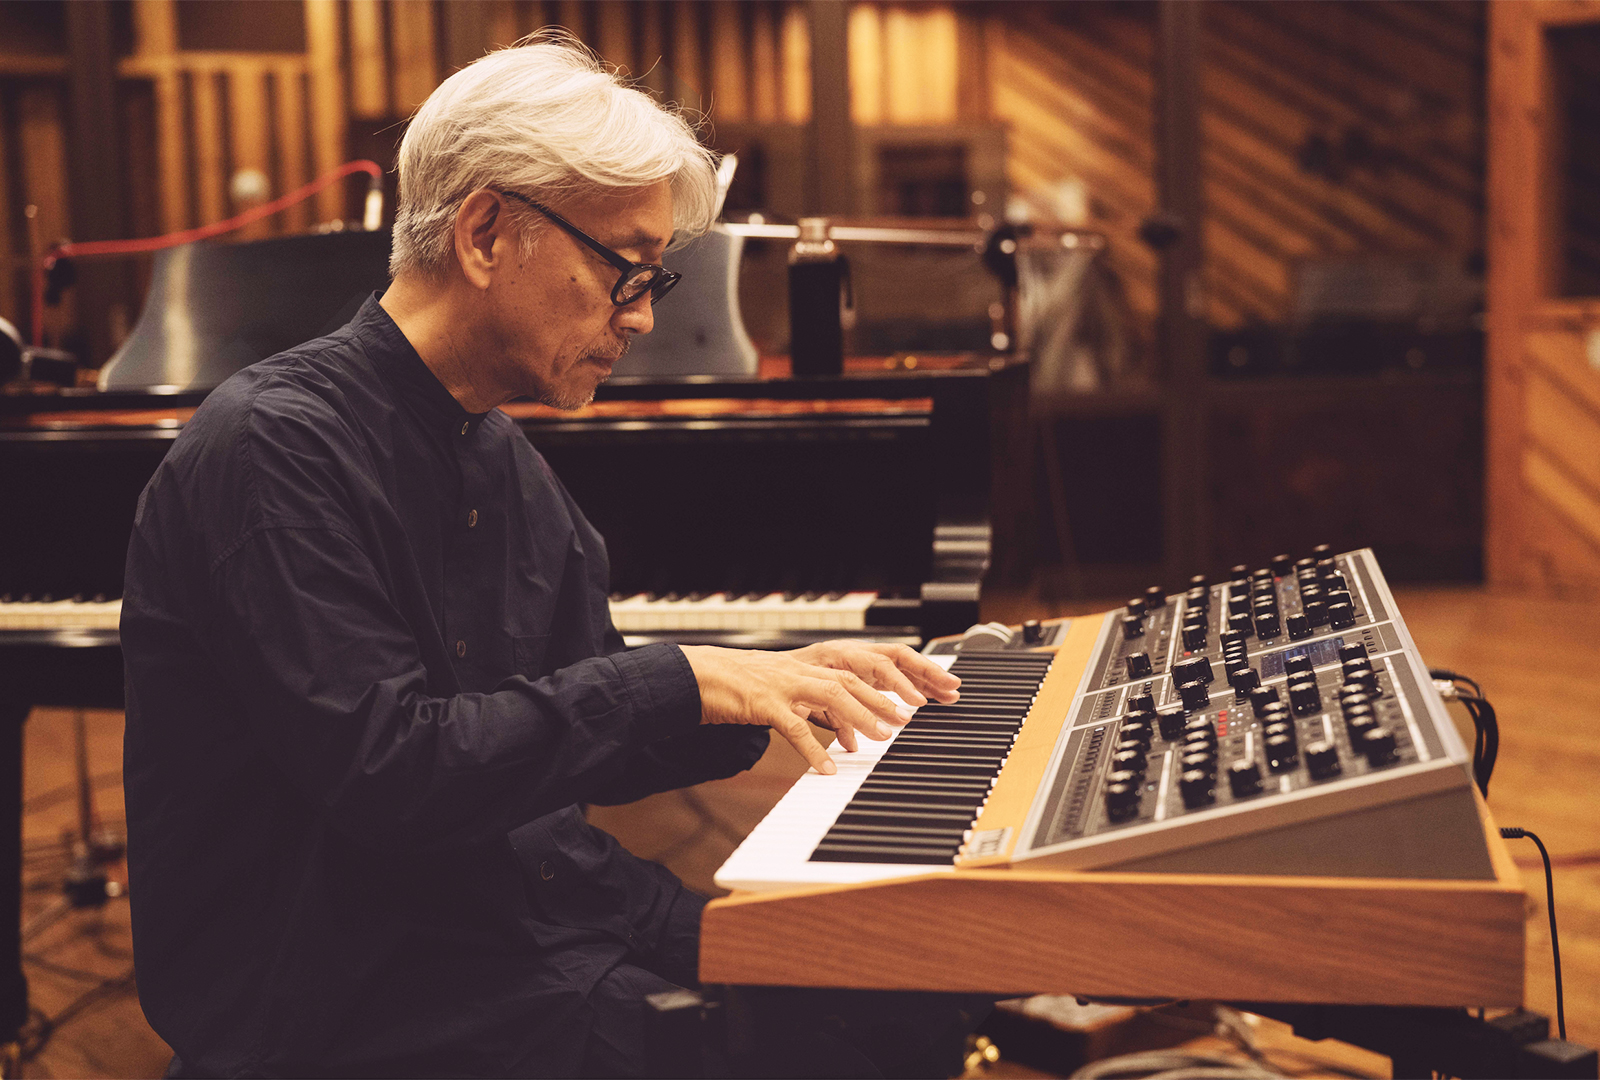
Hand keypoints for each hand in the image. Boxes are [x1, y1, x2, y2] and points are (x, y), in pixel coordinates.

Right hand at [679, 643, 957, 774]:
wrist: (702, 676)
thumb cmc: (747, 688)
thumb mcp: (791, 695)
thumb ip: (822, 713)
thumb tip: (852, 739)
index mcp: (814, 663)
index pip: (867, 663)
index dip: (901, 676)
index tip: (930, 692)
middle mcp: (803, 667)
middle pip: (855, 675)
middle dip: (888, 695)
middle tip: (913, 717)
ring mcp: (783, 683)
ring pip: (831, 692)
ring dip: (860, 714)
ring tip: (882, 736)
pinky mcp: (762, 703)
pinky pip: (791, 727)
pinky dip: (811, 749)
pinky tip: (827, 769)